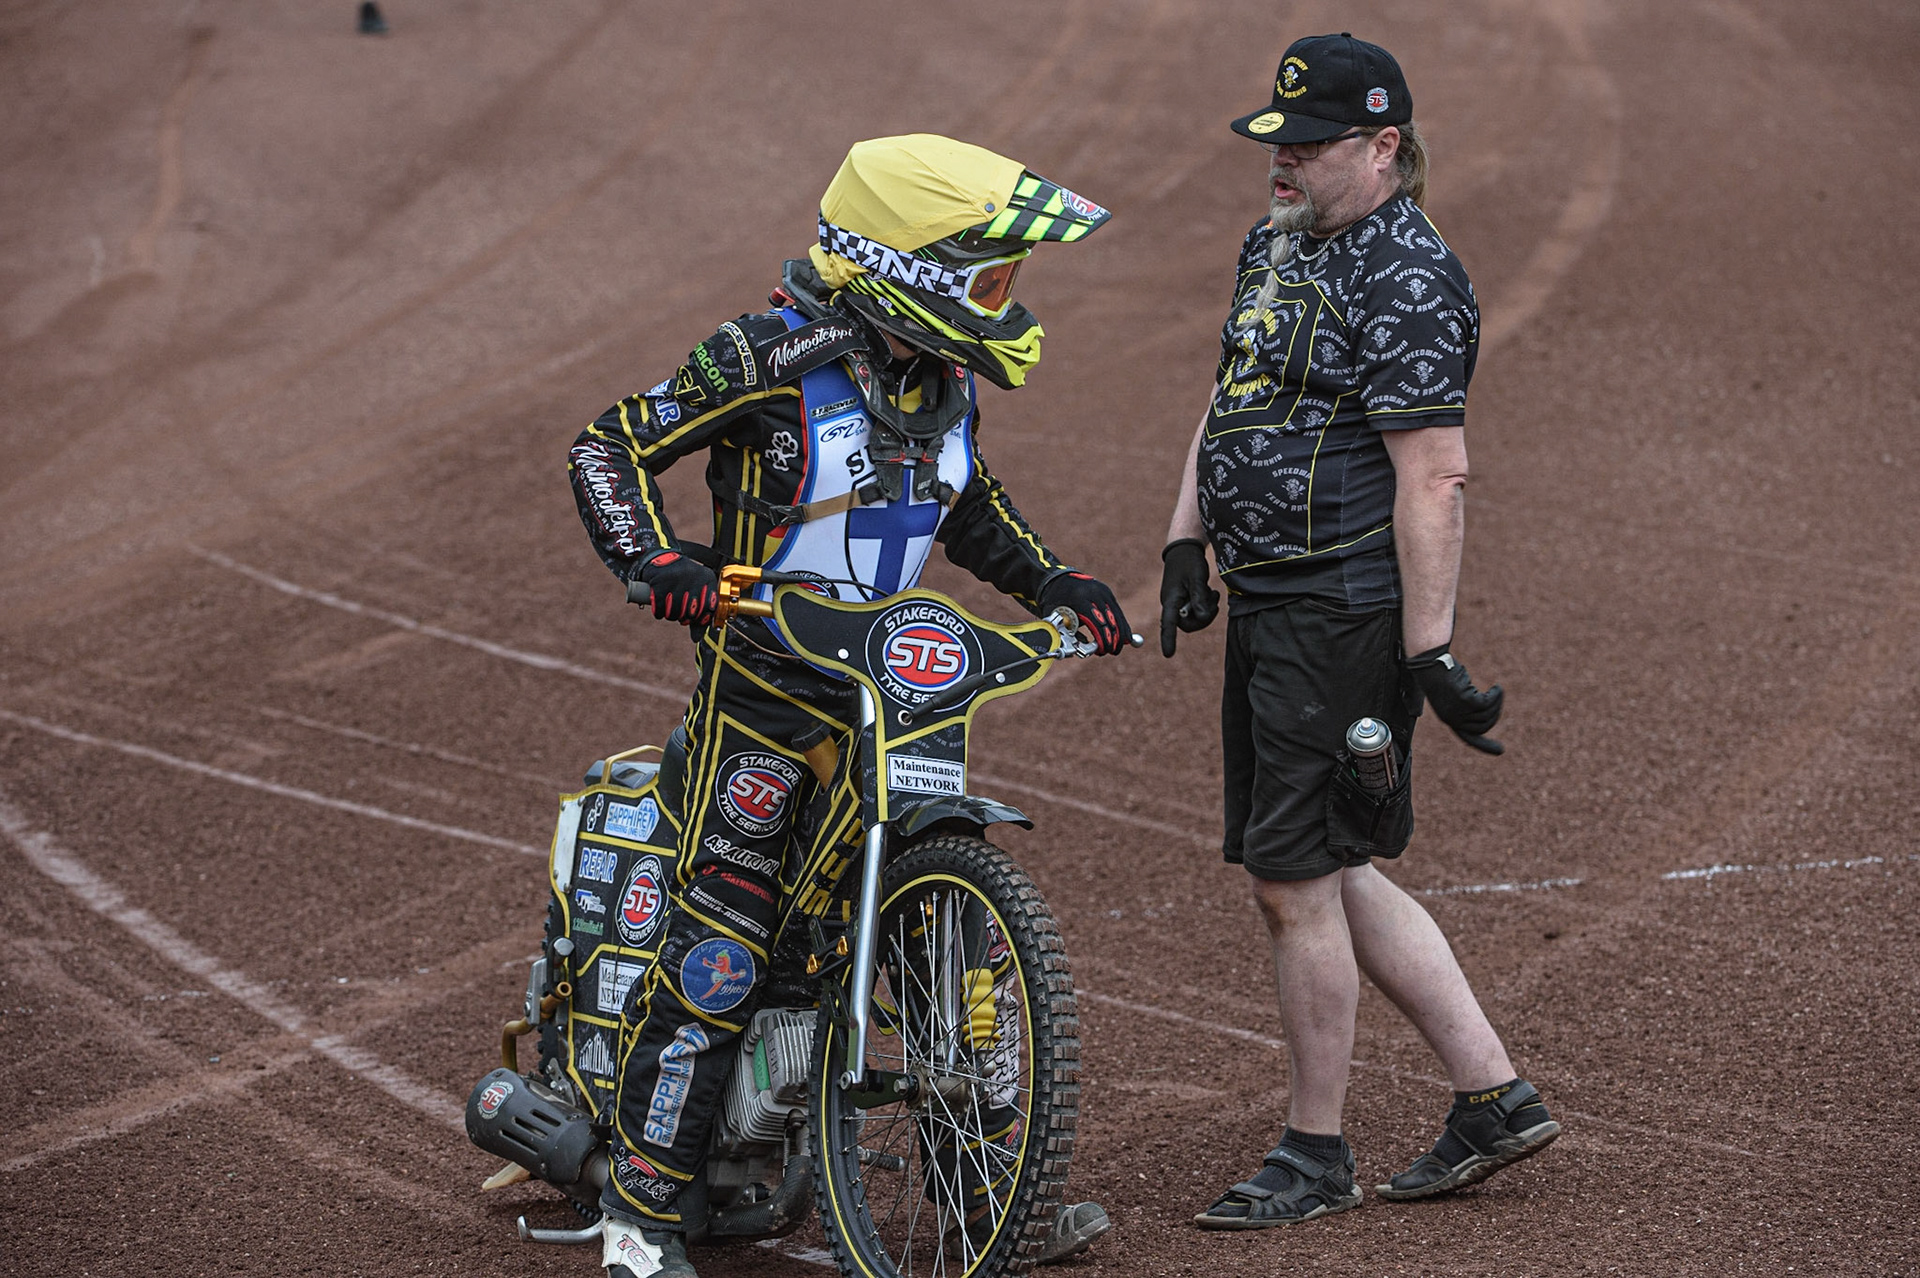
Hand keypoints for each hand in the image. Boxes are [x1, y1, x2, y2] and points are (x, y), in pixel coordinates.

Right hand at [633, 551, 717, 624]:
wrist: (662, 560)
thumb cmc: (683, 581)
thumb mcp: (696, 592)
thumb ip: (700, 615)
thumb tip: (697, 639)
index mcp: (708, 579)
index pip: (710, 608)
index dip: (701, 618)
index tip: (694, 619)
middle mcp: (694, 577)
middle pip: (691, 613)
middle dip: (684, 618)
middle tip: (679, 613)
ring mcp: (677, 579)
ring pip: (675, 612)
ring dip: (671, 616)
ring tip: (670, 609)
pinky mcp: (660, 581)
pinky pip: (660, 607)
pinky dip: (659, 612)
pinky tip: (659, 609)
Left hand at [1039, 572, 1130, 655]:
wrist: (1057, 579)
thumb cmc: (1054, 601)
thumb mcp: (1056, 617)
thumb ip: (1067, 633)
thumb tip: (1081, 650)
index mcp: (1079, 599)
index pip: (1096, 622)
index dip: (1102, 639)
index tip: (1103, 651)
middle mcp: (1094, 593)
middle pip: (1109, 619)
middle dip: (1113, 638)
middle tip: (1113, 652)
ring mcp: (1102, 591)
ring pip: (1117, 615)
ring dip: (1121, 632)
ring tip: (1119, 647)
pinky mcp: (1106, 591)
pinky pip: (1117, 610)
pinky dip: (1121, 623)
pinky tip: (1125, 636)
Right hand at [1159, 539, 1218, 656]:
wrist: (1185, 548)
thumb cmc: (1189, 561)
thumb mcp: (1196, 578)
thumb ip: (1199, 598)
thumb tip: (1202, 617)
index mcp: (1171, 600)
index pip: (1168, 623)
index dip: (1168, 639)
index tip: (1168, 654)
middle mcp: (1172, 604)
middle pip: (1188, 625)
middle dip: (1204, 617)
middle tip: (1213, 601)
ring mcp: (1178, 603)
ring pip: (1195, 619)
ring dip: (1207, 610)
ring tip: (1212, 593)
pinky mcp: (1185, 600)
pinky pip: (1197, 612)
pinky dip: (1206, 605)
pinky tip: (1210, 592)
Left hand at [1404, 644, 1503, 753]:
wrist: (1429, 663)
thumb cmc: (1441, 675)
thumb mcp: (1451, 694)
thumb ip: (1463, 706)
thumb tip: (1484, 708)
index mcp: (1449, 719)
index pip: (1468, 738)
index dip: (1484, 746)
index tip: (1500, 751)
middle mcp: (1452, 719)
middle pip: (1484, 725)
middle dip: (1496, 713)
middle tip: (1498, 698)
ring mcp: (1457, 710)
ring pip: (1487, 713)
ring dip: (1497, 702)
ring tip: (1497, 690)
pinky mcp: (1464, 700)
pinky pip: (1487, 702)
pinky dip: (1495, 695)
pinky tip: (1497, 688)